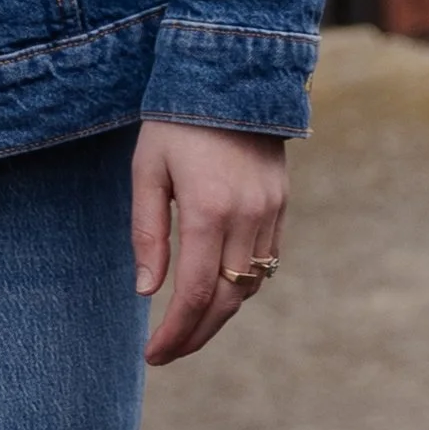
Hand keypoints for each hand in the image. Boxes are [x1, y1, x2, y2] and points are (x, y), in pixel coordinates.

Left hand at [131, 117, 288, 367]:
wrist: (230, 75)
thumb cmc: (175, 121)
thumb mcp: (148, 170)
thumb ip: (148, 232)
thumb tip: (147, 291)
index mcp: (208, 210)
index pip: (195, 294)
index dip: (174, 333)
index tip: (153, 354)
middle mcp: (247, 217)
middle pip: (227, 302)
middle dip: (196, 335)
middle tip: (167, 353)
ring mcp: (270, 212)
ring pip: (250, 286)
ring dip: (220, 313)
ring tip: (187, 325)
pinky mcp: (281, 204)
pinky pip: (266, 261)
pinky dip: (241, 284)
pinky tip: (216, 289)